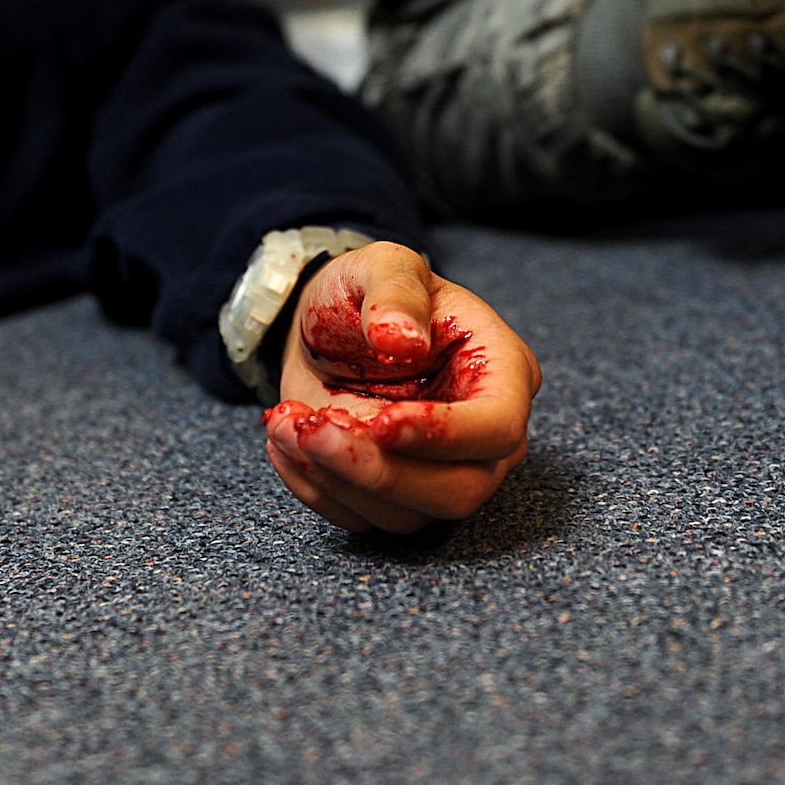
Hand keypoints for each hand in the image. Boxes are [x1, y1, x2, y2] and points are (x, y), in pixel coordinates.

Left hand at [262, 242, 540, 533]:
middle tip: (317, 431)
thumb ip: (395, 293)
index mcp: (500, 371)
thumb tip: (402, 340)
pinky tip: (284, 441)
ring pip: (405, 514)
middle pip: (458, 489)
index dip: (444, 434)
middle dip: (381, 472)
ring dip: (336, 478)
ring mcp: (440, 472)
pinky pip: (360, 519)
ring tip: (285, 422)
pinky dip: (314, 488)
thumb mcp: (382, 265)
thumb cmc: (369, 290)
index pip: (496, 426)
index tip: (382, 422)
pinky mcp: (394, 496)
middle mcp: (481, 435)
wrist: (327, 321)